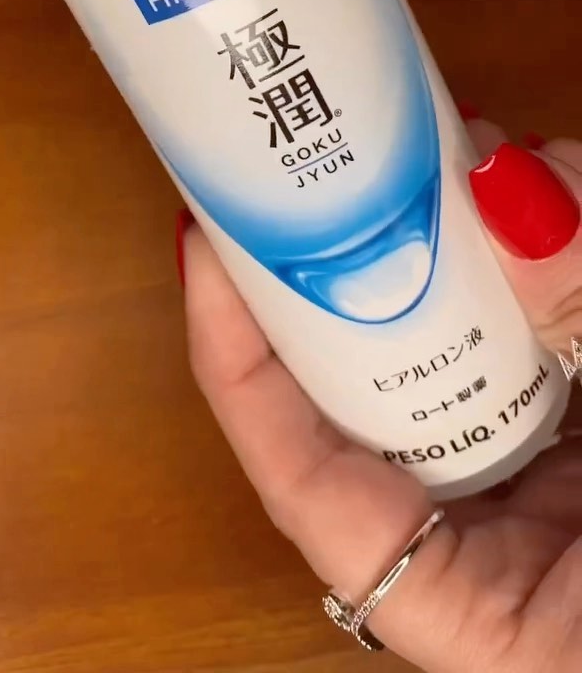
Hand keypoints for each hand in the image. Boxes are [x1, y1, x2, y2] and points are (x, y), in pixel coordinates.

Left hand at [179, 126, 581, 672]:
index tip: (207, 250)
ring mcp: (564, 452)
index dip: (243, 367)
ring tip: (452, 139)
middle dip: (366, 260)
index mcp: (489, 613)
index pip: (314, 487)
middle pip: (389, 381)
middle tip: (331, 158)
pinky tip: (547, 178)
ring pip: (480, 324)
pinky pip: (559, 305)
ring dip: (464, 231)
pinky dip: (557, 237)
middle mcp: (511, 532)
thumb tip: (519, 188)